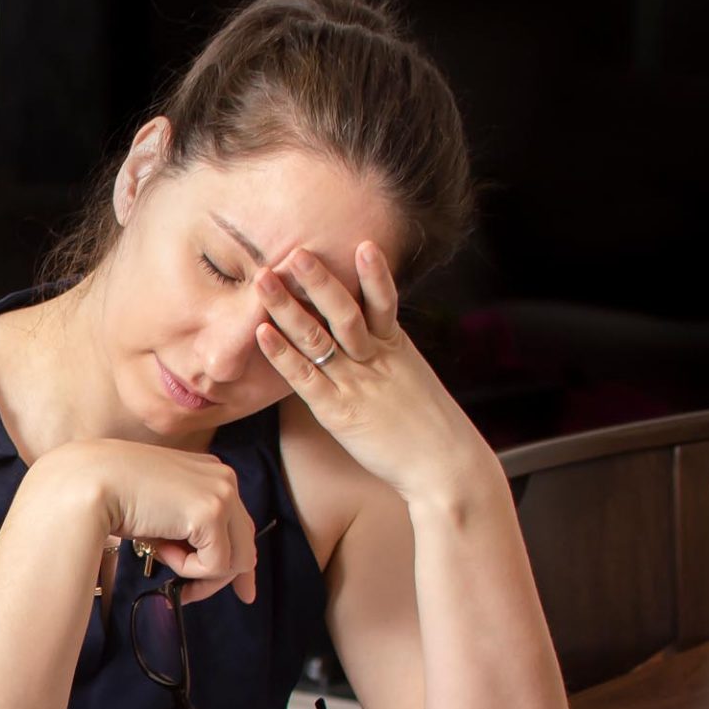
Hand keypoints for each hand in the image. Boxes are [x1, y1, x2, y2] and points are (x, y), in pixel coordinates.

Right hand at [46, 439, 261, 605]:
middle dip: (221, 577)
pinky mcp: (212, 514)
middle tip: (190, 594)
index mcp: (211, 471)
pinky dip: (186, 568)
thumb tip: (212, 564)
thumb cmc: (114, 493)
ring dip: (195, 571)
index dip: (237, 559)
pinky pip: (214, 565)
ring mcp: (222, 494)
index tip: (242, 590)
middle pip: (245, 544)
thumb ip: (188, 526)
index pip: (240, 523)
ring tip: (161, 555)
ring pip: (235, 560)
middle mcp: (224, 479)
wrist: (90, 482)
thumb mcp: (161, 508)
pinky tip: (160, 548)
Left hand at [254, 243, 499, 506]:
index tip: (359, 242)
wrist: (445, 466)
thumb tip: (370, 338)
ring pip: (320, 338)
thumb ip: (391, 356)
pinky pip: (305, 377)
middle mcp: (376, 360)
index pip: (384, 301)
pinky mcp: (338, 411)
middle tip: (294, 251)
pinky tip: (262, 332)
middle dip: (319, 280)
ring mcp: (356, 384)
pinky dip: (283, 354)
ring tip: (266, 280)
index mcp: (398, 348)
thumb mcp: (413, 379)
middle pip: (346, 311)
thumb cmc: (428, 428)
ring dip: (290, 307)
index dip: (373, 272)